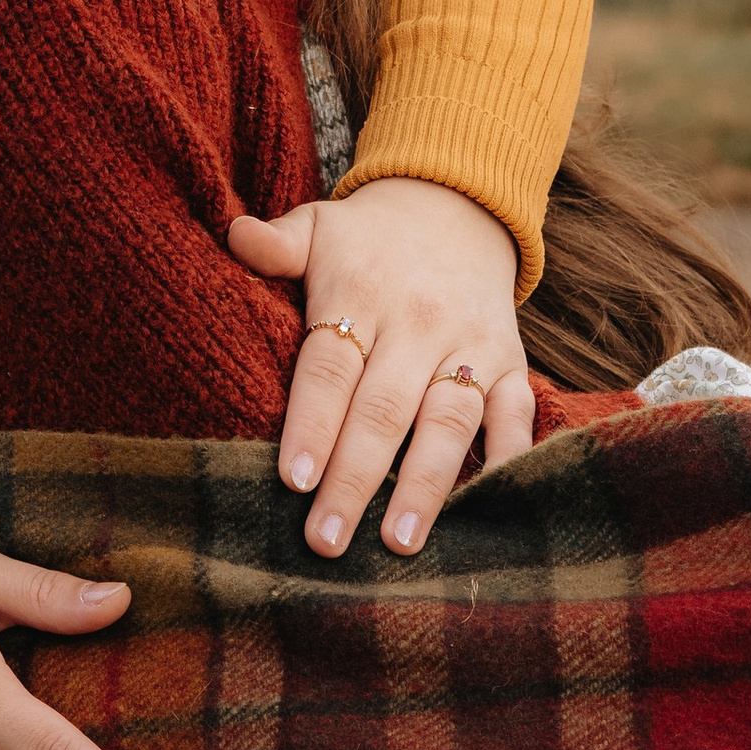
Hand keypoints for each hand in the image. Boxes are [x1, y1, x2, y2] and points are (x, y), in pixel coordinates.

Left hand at [228, 177, 533, 561]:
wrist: (457, 206)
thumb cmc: (366, 238)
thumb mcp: (319, 225)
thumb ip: (277, 242)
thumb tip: (234, 236)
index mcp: (362, 294)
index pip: (330, 369)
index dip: (312, 424)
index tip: (293, 480)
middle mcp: (419, 324)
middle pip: (383, 410)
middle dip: (355, 480)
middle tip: (326, 540)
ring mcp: (470, 346)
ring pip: (448, 422)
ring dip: (423, 486)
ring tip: (398, 543)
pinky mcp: (511, 363)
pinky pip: (515, 416)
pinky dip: (507, 461)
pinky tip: (486, 508)